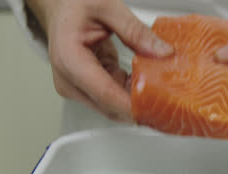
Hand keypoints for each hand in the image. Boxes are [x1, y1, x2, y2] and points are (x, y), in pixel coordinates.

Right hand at [26, 0, 173, 121]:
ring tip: (160, 89)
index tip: (155, 108)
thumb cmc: (73, 4)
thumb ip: (135, 30)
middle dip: (139, 106)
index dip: (131, 106)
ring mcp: (76, 87)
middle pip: (109, 106)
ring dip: (136, 100)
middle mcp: (69, 79)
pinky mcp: (86, 88)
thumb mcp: (107, 7)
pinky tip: (145, 83)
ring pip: (113, 106)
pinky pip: (113, 97)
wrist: (59, 6)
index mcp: (69, 59)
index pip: (104, 93)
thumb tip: (161, 52)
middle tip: (168, 101)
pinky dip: (130, 93)